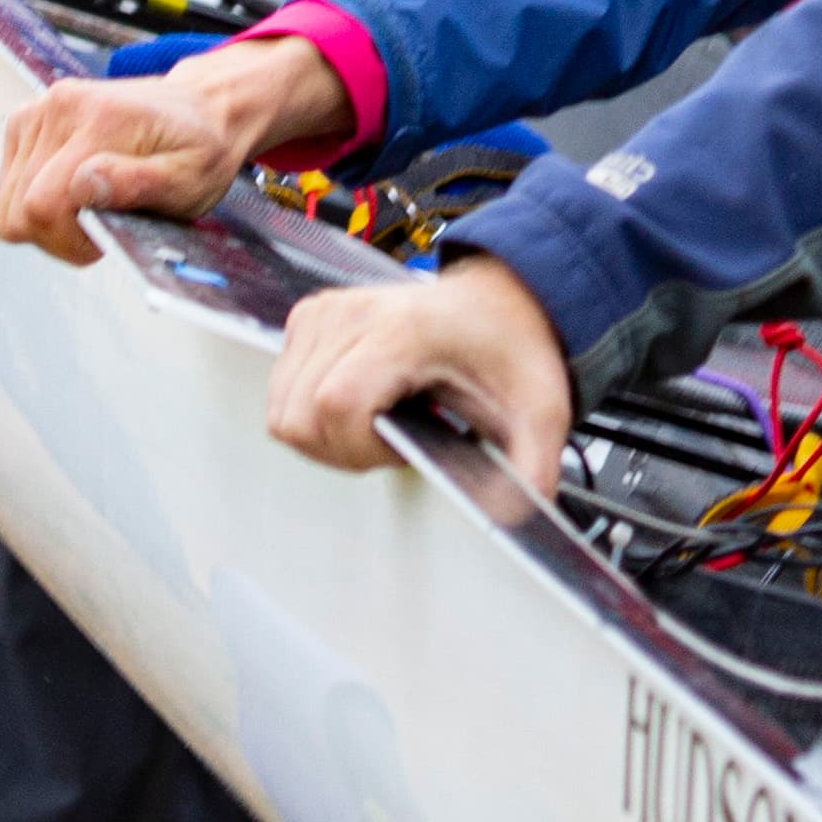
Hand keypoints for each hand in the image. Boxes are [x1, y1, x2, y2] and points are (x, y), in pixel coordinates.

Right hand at [0, 36, 357, 260]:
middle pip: (18, 209)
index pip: (41, 206)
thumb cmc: (199, 149)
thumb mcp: (189, 179)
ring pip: (9, 201)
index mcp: (102, 120)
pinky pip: (10, 183)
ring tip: (92, 208)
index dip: (67, 242)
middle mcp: (61, 107)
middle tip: (102, 227)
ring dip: (46, 219)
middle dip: (57, 235)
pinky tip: (74, 191)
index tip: (103, 242)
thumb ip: (137, 183)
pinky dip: (36, 199)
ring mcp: (39, 109)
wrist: (201, 106)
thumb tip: (82, 184)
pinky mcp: (27, 119)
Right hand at [265, 259, 574, 483]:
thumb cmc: (511, 349)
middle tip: (392, 442)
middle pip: (299, 416)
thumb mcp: (540, 412)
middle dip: (342, 451)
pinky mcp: (310, 317)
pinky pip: (281, 390)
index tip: (404, 448)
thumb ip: (532, 470)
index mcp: (404, 333)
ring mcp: (325, 312)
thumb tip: (511, 522)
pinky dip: (311, 413)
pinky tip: (358, 404)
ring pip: (283, 409)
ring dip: (325, 436)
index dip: (360, 448)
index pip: (337, 405)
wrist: (498, 299)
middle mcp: (353, 314)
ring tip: (376, 424)